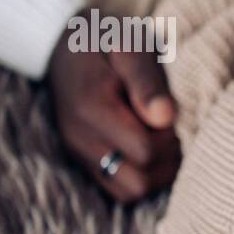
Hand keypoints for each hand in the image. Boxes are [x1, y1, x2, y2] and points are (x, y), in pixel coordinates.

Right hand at [47, 33, 180, 202]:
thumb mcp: (131, 46)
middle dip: (166, 160)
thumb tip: (166, 118)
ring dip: (157, 172)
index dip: (168, 137)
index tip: (166, 113)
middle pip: (138, 182)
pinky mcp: (85, 162)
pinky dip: (143, 176)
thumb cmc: (108, 41)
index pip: (144, 151)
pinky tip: (150, 149)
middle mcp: (81, 139)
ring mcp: (81, 154)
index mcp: (91, 110)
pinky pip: (120, 190)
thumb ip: (148, 82)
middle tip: (167, 130)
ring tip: (160, 139)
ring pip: (131, 192)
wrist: (65, 43)